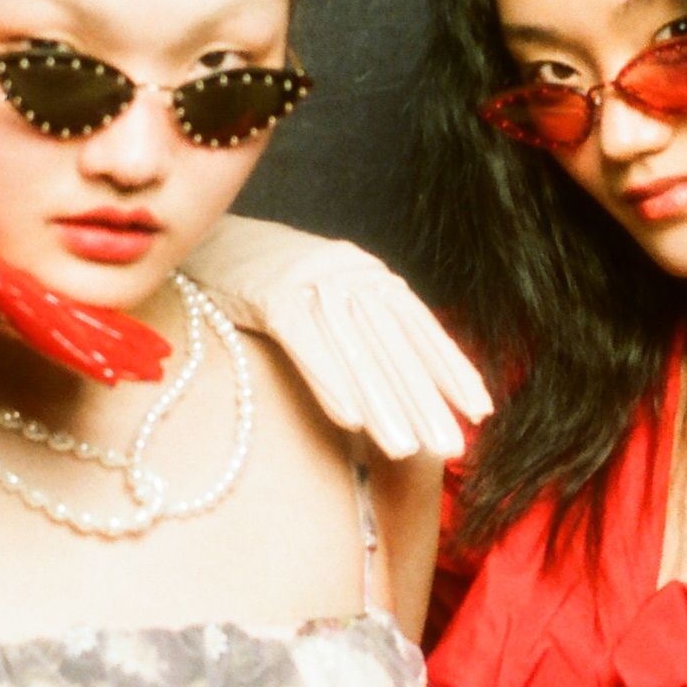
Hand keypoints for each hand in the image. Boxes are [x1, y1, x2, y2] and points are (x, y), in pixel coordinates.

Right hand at [186, 217, 489, 460]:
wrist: (206, 236)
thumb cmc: (266, 276)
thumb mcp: (324, 293)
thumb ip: (361, 325)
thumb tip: (398, 376)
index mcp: (366, 273)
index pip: (419, 327)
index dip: (451, 368)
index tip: (480, 411)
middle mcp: (348, 272)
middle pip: (394, 346)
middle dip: (426, 400)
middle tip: (452, 447)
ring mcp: (310, 280)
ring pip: (356, 350)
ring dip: (384, 404)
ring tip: (406, 449)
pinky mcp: (270, 295)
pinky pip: (306, 341)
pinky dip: (331, 379)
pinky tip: (353, 420)